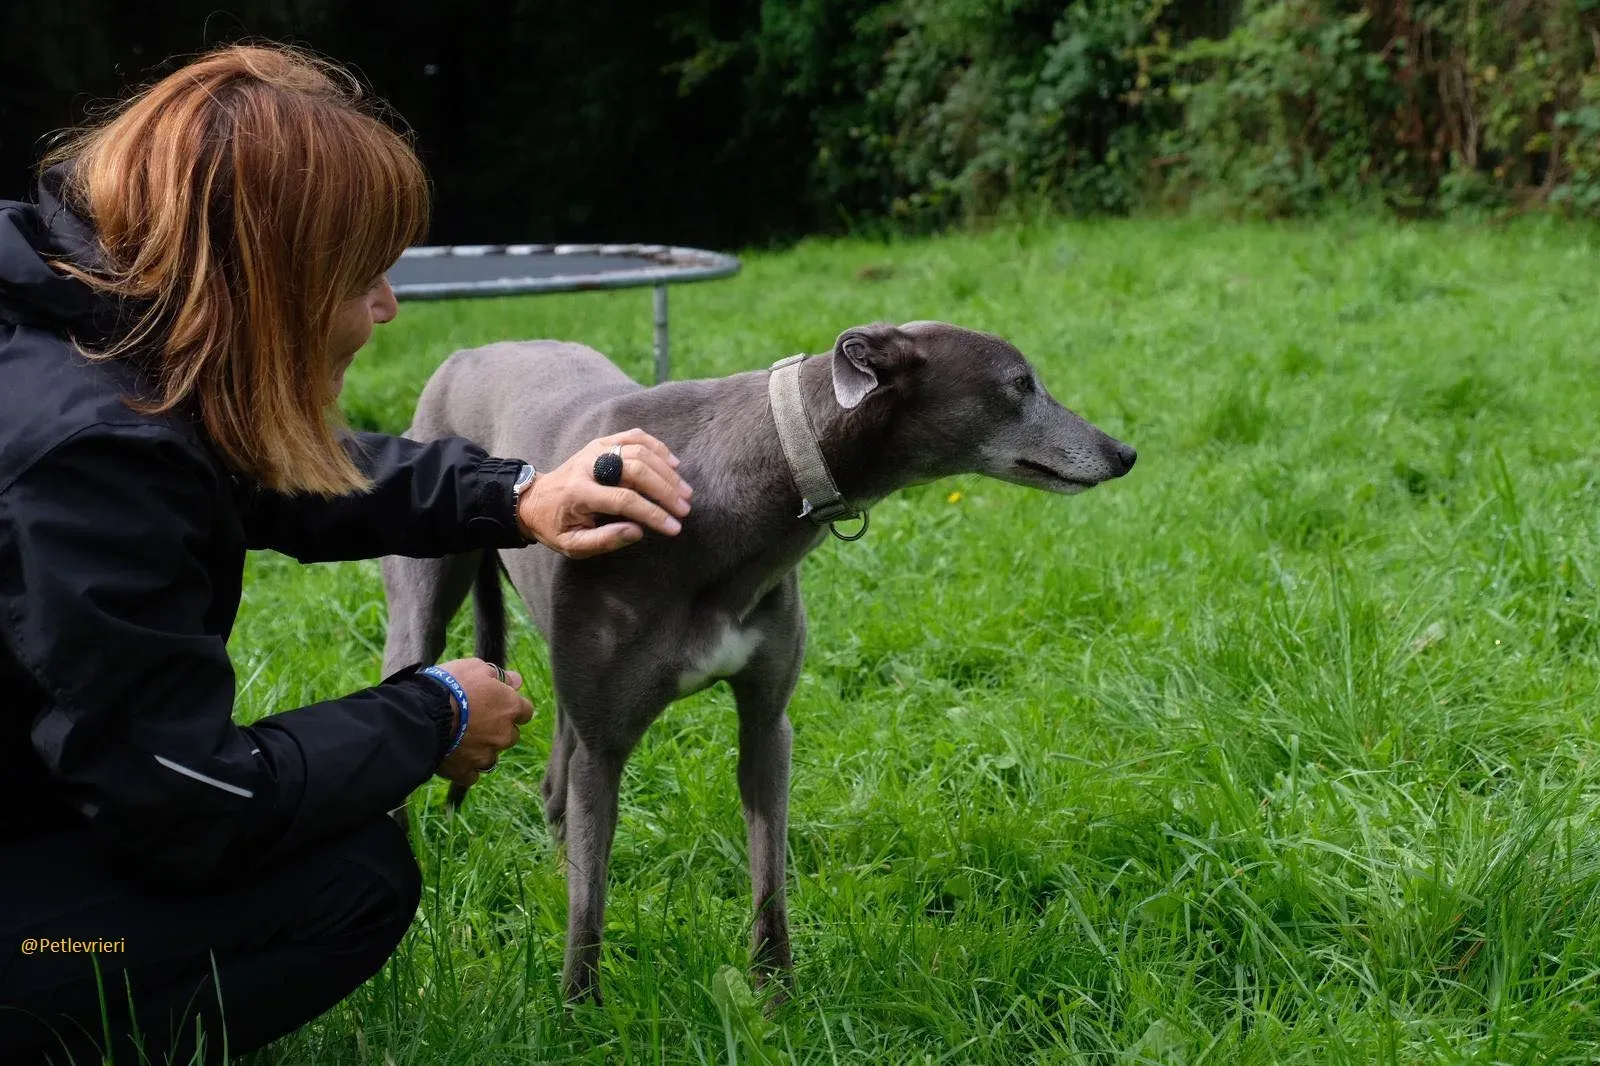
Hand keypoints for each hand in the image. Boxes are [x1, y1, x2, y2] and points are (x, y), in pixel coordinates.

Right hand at [433, 658, 534, 788]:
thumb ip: (499, 676)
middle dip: (497, 729)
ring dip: (481, 749)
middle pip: (509, 735)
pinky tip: (453, 756)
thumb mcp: (475, 668)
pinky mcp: (465, 771)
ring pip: (491, 756)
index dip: (511, 706)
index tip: (498, 703)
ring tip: (461, 739)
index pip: (525, 711)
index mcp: (510, 708)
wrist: (421, 713)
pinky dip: (464, 767)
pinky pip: (471, 774)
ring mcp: (485, 755)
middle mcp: (504, 735)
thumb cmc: (450, 684)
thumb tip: (515, 681)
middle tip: (475, 720)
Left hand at [517, 428, 692, 558]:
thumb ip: (604, 540)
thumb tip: (638, 531)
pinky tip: (673, 463)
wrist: (534, 500)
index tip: (674, 527)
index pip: (624, 499)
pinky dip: (657, 447)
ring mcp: (596, 450)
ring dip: (666, 470)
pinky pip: (634, 437)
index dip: (653, 513)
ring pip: (639, 450)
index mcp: (579, 492)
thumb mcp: (572, 545)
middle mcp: (588, 465)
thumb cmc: (555, 526)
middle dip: (665, 489)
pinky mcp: (602, 443)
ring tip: (684, 491)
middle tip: (684, 507)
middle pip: (636, 470)